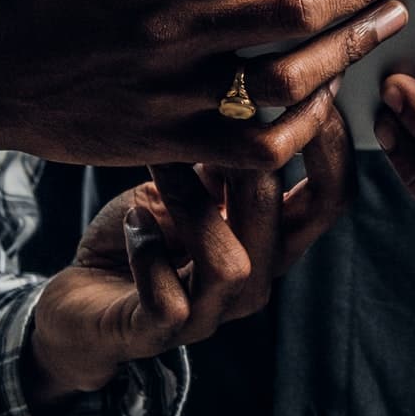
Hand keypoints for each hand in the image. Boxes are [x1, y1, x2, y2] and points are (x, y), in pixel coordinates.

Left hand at [26, 102, 351, 404]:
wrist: (82, 303)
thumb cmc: (141, 234)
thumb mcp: (188, 184)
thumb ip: (225, 152)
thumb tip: (251, 84)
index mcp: (270, 241)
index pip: (332, 196)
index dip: (333, 142)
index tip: (306, 83)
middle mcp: (252, 281)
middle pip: (292, 223)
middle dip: (259, 158)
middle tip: (216, 113)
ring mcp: (208, 313)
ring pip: (233, 264)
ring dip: (194, 204)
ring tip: (161, 163)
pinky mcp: (156, 332)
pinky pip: (168, 300)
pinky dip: (148, 253)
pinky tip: (133, 223)